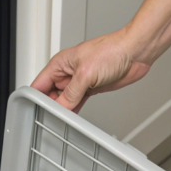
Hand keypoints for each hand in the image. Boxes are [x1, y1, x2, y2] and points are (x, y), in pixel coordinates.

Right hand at [32, 32, 150, 111]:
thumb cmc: (112, 50)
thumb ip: (71, 93)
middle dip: (50, 107)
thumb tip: (61, 107)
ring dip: (63, 110)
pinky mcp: (91, 88)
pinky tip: (73, 118)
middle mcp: (68, 73)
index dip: (34, 97)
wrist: (135, 52)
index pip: (39, 84)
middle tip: (51, 119)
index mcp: (60, 64)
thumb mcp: (86, 73)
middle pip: (50, 95)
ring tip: (61, 120)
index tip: (35, 111)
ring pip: (64, 101)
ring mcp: (80, 81)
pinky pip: (77, 103)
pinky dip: (74, 111)